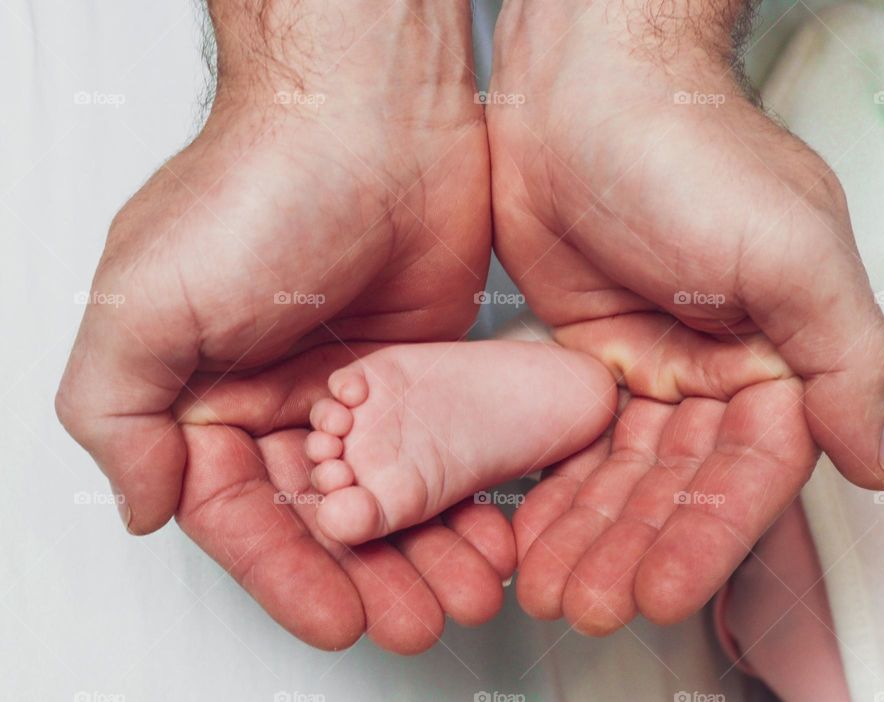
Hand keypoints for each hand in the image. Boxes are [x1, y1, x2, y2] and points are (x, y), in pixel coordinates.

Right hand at [56, 0, 498, 650]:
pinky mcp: (424, 367)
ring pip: (391, 495)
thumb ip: (118, 415)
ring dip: (423, 549)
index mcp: (205, 393)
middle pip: (326, 518)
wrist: (371, 114)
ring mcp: (358, 385)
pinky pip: (443, 450)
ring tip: (465, 592)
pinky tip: (491, 529)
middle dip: (368, 577)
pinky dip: (463, 495)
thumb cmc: (258, 188)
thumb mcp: (146, 305)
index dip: (287, 575)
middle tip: (416, 618)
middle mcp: (280, 393)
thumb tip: (142, 505)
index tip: (335, 618)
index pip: (242, 515)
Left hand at [487, 0, 883, 627]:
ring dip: (590, 535)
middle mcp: (716, 370)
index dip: (707, 537)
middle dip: (635, 549)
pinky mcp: (582, 359)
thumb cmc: (690, 147)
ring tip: (553, 588)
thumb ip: (843, 358)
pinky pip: (570, 440)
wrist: (582, 92)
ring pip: (620, 476)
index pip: (749, 472)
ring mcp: (646, 368)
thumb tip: (881, 457)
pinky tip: (532, 533)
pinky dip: (554, 488)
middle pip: (677, 488)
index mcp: (780, 355)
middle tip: (592, 603)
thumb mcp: (791, 248)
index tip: (661, 588)